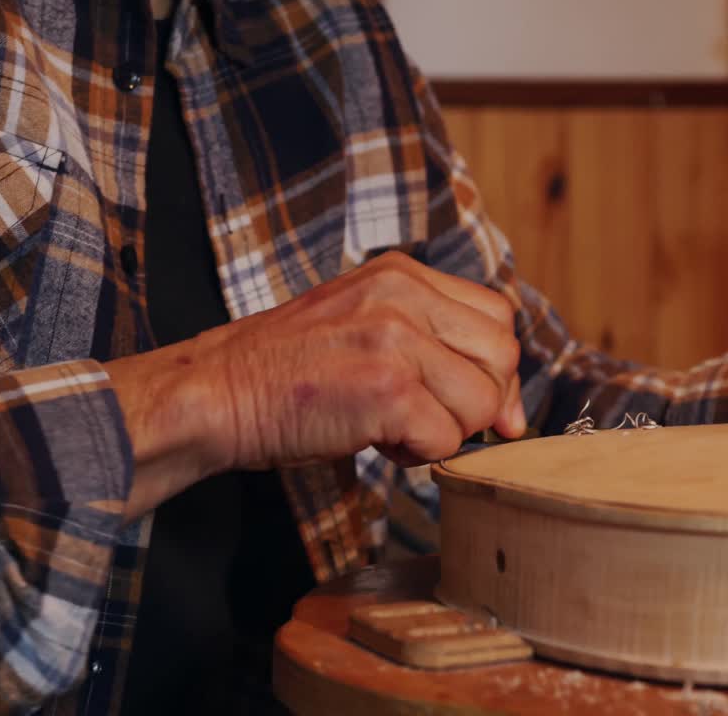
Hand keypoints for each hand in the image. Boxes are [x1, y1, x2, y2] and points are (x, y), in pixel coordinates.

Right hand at [104, 250, 524, 519]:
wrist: (215, 395)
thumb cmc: (289, 373)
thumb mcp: (365, 325)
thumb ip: (435, 346)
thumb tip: (513, 414)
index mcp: (402, 274)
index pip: (498, 315)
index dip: (495, 368)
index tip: (475, 402)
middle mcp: (404, 295)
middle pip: (503, 355)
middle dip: (478, 401)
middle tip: (426, 417)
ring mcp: (397, 338)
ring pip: (482, 402)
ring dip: (444, 430)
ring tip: (391, 426)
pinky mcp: (388, 388)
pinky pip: (447, 437)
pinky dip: (418, 454)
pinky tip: (376, 440)